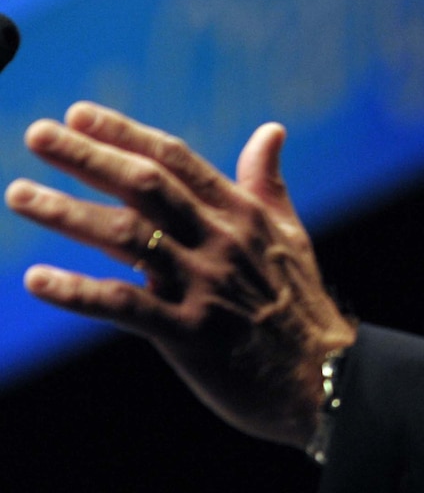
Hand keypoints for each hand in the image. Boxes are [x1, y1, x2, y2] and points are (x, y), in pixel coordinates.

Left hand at [5, 102, 356, 446]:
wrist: (324, 379)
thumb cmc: (301, 305)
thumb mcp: (289, 235)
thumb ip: (267, 183)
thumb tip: (270, 130)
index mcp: (240, 214)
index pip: (175, 160)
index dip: (125, 134)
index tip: (78, 113)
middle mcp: (219, 241)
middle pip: (145, 187)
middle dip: (88, 157)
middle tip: (37, 133)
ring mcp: (204, 286)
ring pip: (127, 238)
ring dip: (68, 213)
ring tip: (19, 195)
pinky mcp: (190, 334)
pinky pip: (124, 307)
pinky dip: (78, 292)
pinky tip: (36, 279)